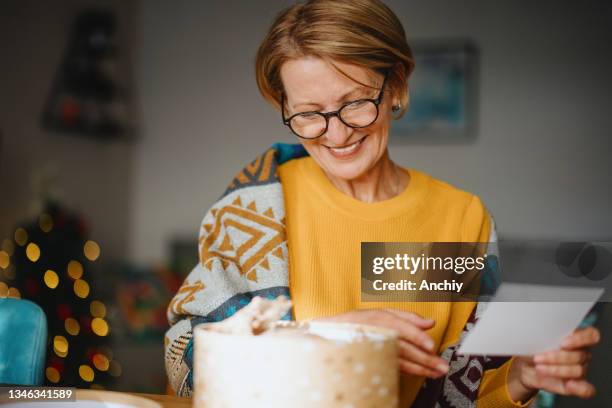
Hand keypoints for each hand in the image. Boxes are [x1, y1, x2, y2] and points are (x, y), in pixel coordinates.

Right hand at [314, 309, 448, 377]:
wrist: (331, 334)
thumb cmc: (360, 321)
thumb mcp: (383, 312)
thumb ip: (408, 317)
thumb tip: (430, 322)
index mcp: (380, 319)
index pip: (401, 328)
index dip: (417, 337)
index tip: (431, 346)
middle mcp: (377, 334)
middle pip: (404, 348)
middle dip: (425, 359)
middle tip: (441, 366)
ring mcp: (373, 350)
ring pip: (399, 361)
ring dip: (420, 369)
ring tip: (435, 373)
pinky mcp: (372, 361)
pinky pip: (392, 367)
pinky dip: (408, 371)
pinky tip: (420, 373)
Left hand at [508, 327, 599, 401]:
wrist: (522, 365)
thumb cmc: (531, 348)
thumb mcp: (534, 338)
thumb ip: (543, 335)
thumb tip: (541, 333)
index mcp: (574, 337)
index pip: (591, 335)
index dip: (580, 339)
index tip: (562, 343)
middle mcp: (580, 353)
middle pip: (579, 356)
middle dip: (556, 357)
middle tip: (537, 358)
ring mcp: (579, 369)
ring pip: (578, 370)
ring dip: (555, 370)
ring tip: (538, 368)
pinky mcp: (574, 385)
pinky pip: (585, 389)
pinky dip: (578, 388)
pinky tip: (568, 384)